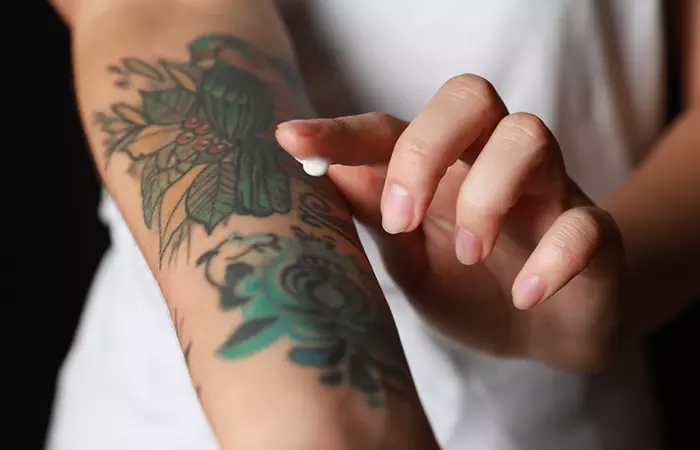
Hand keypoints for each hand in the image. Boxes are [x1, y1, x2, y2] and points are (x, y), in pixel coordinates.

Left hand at [276, 74, 623, 371]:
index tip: (289, 140)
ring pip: (529, 135)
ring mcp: (548, 191)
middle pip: (470, 96)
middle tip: (401, 219)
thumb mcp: (411, 259)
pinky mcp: (594, 233)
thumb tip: (326, 172)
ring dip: (486, 196)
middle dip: (427, 148)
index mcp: (444, 168)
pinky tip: (524, 296)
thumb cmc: (471, 288)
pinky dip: (553, 258)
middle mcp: (493, 162)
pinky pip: (585, 222)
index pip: (391, 128)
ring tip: (467, 255)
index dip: (340, 131)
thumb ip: (378, 215)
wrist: (546, 334)